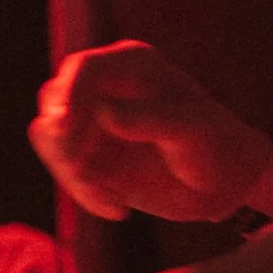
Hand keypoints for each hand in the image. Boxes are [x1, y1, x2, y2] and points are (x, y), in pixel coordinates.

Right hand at [30, 41, 272, 222]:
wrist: (222, 183)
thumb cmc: (214, 145)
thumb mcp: (191, 130)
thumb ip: (149, 120)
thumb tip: (102, 112)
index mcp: (133, 64)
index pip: (84, 68)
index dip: (68, 94)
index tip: (64, 126)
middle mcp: (106, 86)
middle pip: (54, 102)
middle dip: (64, 141)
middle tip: (90, 176)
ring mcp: (92, 120)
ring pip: (50, 138)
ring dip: (72, 173)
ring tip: (113, 199)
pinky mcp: (89, 154)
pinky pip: (63, 169)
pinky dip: (83, 192)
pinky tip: (118, 208)